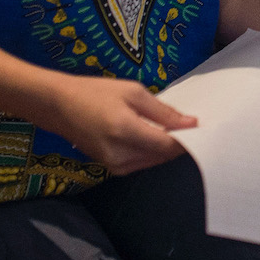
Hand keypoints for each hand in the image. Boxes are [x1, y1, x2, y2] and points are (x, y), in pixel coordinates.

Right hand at [47, 75, 194, 174]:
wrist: (57, 106)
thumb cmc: (94, 92)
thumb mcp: (132, 92)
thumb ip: (162, 111)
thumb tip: (190, 123)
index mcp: (125, 132)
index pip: (167, 145)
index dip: (188, 138)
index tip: (202, 126)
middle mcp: (120, 155)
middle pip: (162, 156)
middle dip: (179, 142)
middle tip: (190, 124)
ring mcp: (114, 165)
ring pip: (153, 160)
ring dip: (166, 147)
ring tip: (173, 127)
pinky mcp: (110, 168)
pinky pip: (141, 161)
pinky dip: (152, 150)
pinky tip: (154, 134)